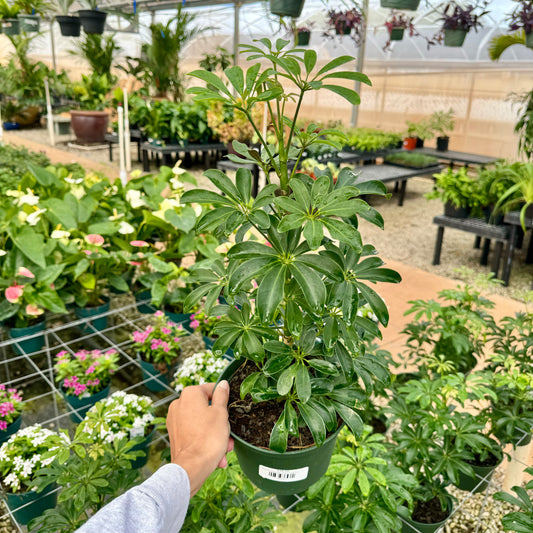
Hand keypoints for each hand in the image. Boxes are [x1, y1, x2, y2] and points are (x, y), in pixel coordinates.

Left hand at [166, 381, 232, 495]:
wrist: (191, 468)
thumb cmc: (208, 438)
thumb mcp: (221, 413)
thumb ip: (222, 395)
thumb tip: (223, 383)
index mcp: (190, 394)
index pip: (211, 389)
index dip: (223, 401)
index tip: (229, 412)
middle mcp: (179, 404)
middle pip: (207, 408)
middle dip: (220, 423)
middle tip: (228, 436)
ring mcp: (175, 420)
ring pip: (202, 423)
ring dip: (215, 435)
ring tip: (223, 449)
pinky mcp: (175, 435)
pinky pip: (194, 433)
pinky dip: (204, 441)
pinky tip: (215, 455)